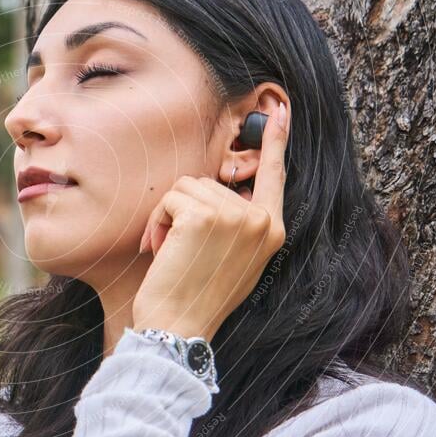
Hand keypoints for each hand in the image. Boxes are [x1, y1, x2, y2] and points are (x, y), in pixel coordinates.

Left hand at [132, 102, 289, 340]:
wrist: (178, 327)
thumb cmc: (197, 296)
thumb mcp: (231, 258)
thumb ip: (235, 223)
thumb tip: (216, 188)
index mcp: (271, 231)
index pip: (274, 176)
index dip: (274, 141)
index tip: (278, 110)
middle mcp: (259, 220)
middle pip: (210, 182)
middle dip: (186, 210)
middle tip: (179, 249)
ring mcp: (234, 216)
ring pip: (187, 188)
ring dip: (168, 217)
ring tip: (171, 252)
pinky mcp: (204, 215)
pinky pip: (170, 198)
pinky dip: (157, 221)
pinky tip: (162, 249)